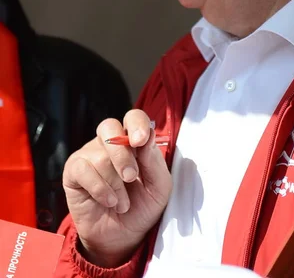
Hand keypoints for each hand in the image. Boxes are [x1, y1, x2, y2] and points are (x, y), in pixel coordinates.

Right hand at [62, 110, 171, 267]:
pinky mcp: (73, 172)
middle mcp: (110, 143)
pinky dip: (99, 188)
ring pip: (99, 155)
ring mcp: (90, 155)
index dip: (136, 124)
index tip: (141, 141)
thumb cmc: (142, 207)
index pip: (133, 117)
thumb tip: (148, 135)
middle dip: (122, 154)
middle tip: (131, 177)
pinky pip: (83, 169)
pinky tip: (108, 201)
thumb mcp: (158, 187)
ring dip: (115, 184)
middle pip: (109, 127)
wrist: (122, 238)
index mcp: (134, 140)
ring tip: (122, 203)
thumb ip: (154, 161)